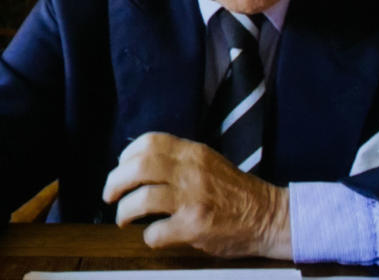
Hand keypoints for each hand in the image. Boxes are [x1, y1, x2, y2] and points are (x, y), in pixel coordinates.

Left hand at [101, 132, 290, 258]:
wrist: (268, 216)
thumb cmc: (237, 192)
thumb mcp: (209, 162)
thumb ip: (180, 159)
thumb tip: (141, 164)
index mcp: (194, 152)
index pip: (150, 142)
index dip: (127, 155)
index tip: (121, 167)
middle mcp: (191, 171)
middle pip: (139, 167)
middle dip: (115, 182)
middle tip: (110, 195)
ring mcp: (193, 199)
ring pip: (143, 199)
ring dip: (124, 210)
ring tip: (123, 218)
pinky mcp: (195, 227)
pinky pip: (157, 231)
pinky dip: (149, 236)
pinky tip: (154, 236)